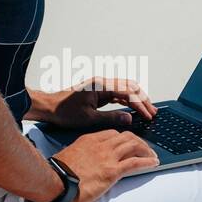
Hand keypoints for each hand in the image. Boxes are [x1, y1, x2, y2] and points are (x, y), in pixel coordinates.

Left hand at [37, 76, 157, 128]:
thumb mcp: (89, 119)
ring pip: (125, 88)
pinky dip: (128, 100)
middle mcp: (102, 82)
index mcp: (101, 86)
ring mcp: (100, 86)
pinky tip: (133, 108)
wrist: (48, 107)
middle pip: (130, 87)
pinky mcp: (98, 91)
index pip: (128, 92)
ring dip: (137, 98)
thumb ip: (111, 117)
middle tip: (153, 112)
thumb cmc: (64, 112)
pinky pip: (117, 93)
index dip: (141, 104)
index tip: (149, 115)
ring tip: (147, 110)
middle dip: (143, 99)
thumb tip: (129, 118)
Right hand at [53, 129, 157, 201]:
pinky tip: (154, 163)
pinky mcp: (112, 171)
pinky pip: (136, 162)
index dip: (124, 138)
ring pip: (134, 145)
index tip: (129, 144)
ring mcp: (107, 157)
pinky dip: (148, 161)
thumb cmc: (58, 174)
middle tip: (145, 149)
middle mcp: (100, 145)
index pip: (112, 134)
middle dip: (139, 142)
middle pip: (126, 137)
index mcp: (89, 140)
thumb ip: (82, 155)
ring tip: (152, 156)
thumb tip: (87, 162)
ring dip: (146, 150)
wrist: (55, 182)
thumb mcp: (70, 157)